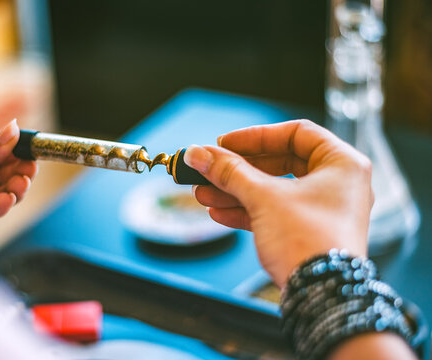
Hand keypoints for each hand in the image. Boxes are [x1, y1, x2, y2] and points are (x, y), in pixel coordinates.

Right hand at [184, 120, 373, 287]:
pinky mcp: (309, 232)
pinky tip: (218, 213)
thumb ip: (229, 171)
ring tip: (203, 193)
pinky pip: (274, 212)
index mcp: (341, 163)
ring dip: (236, 191)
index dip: (256, 136)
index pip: (296, 133)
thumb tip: (199, 154)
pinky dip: (247, 211)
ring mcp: (323, 210)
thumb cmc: (309, 241)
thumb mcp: (264, 197)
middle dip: (239, 169)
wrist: (322, 296)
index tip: (225, 143)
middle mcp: (337, 184)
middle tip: (209, 169)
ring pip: (273, 190)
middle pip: (280, 163)